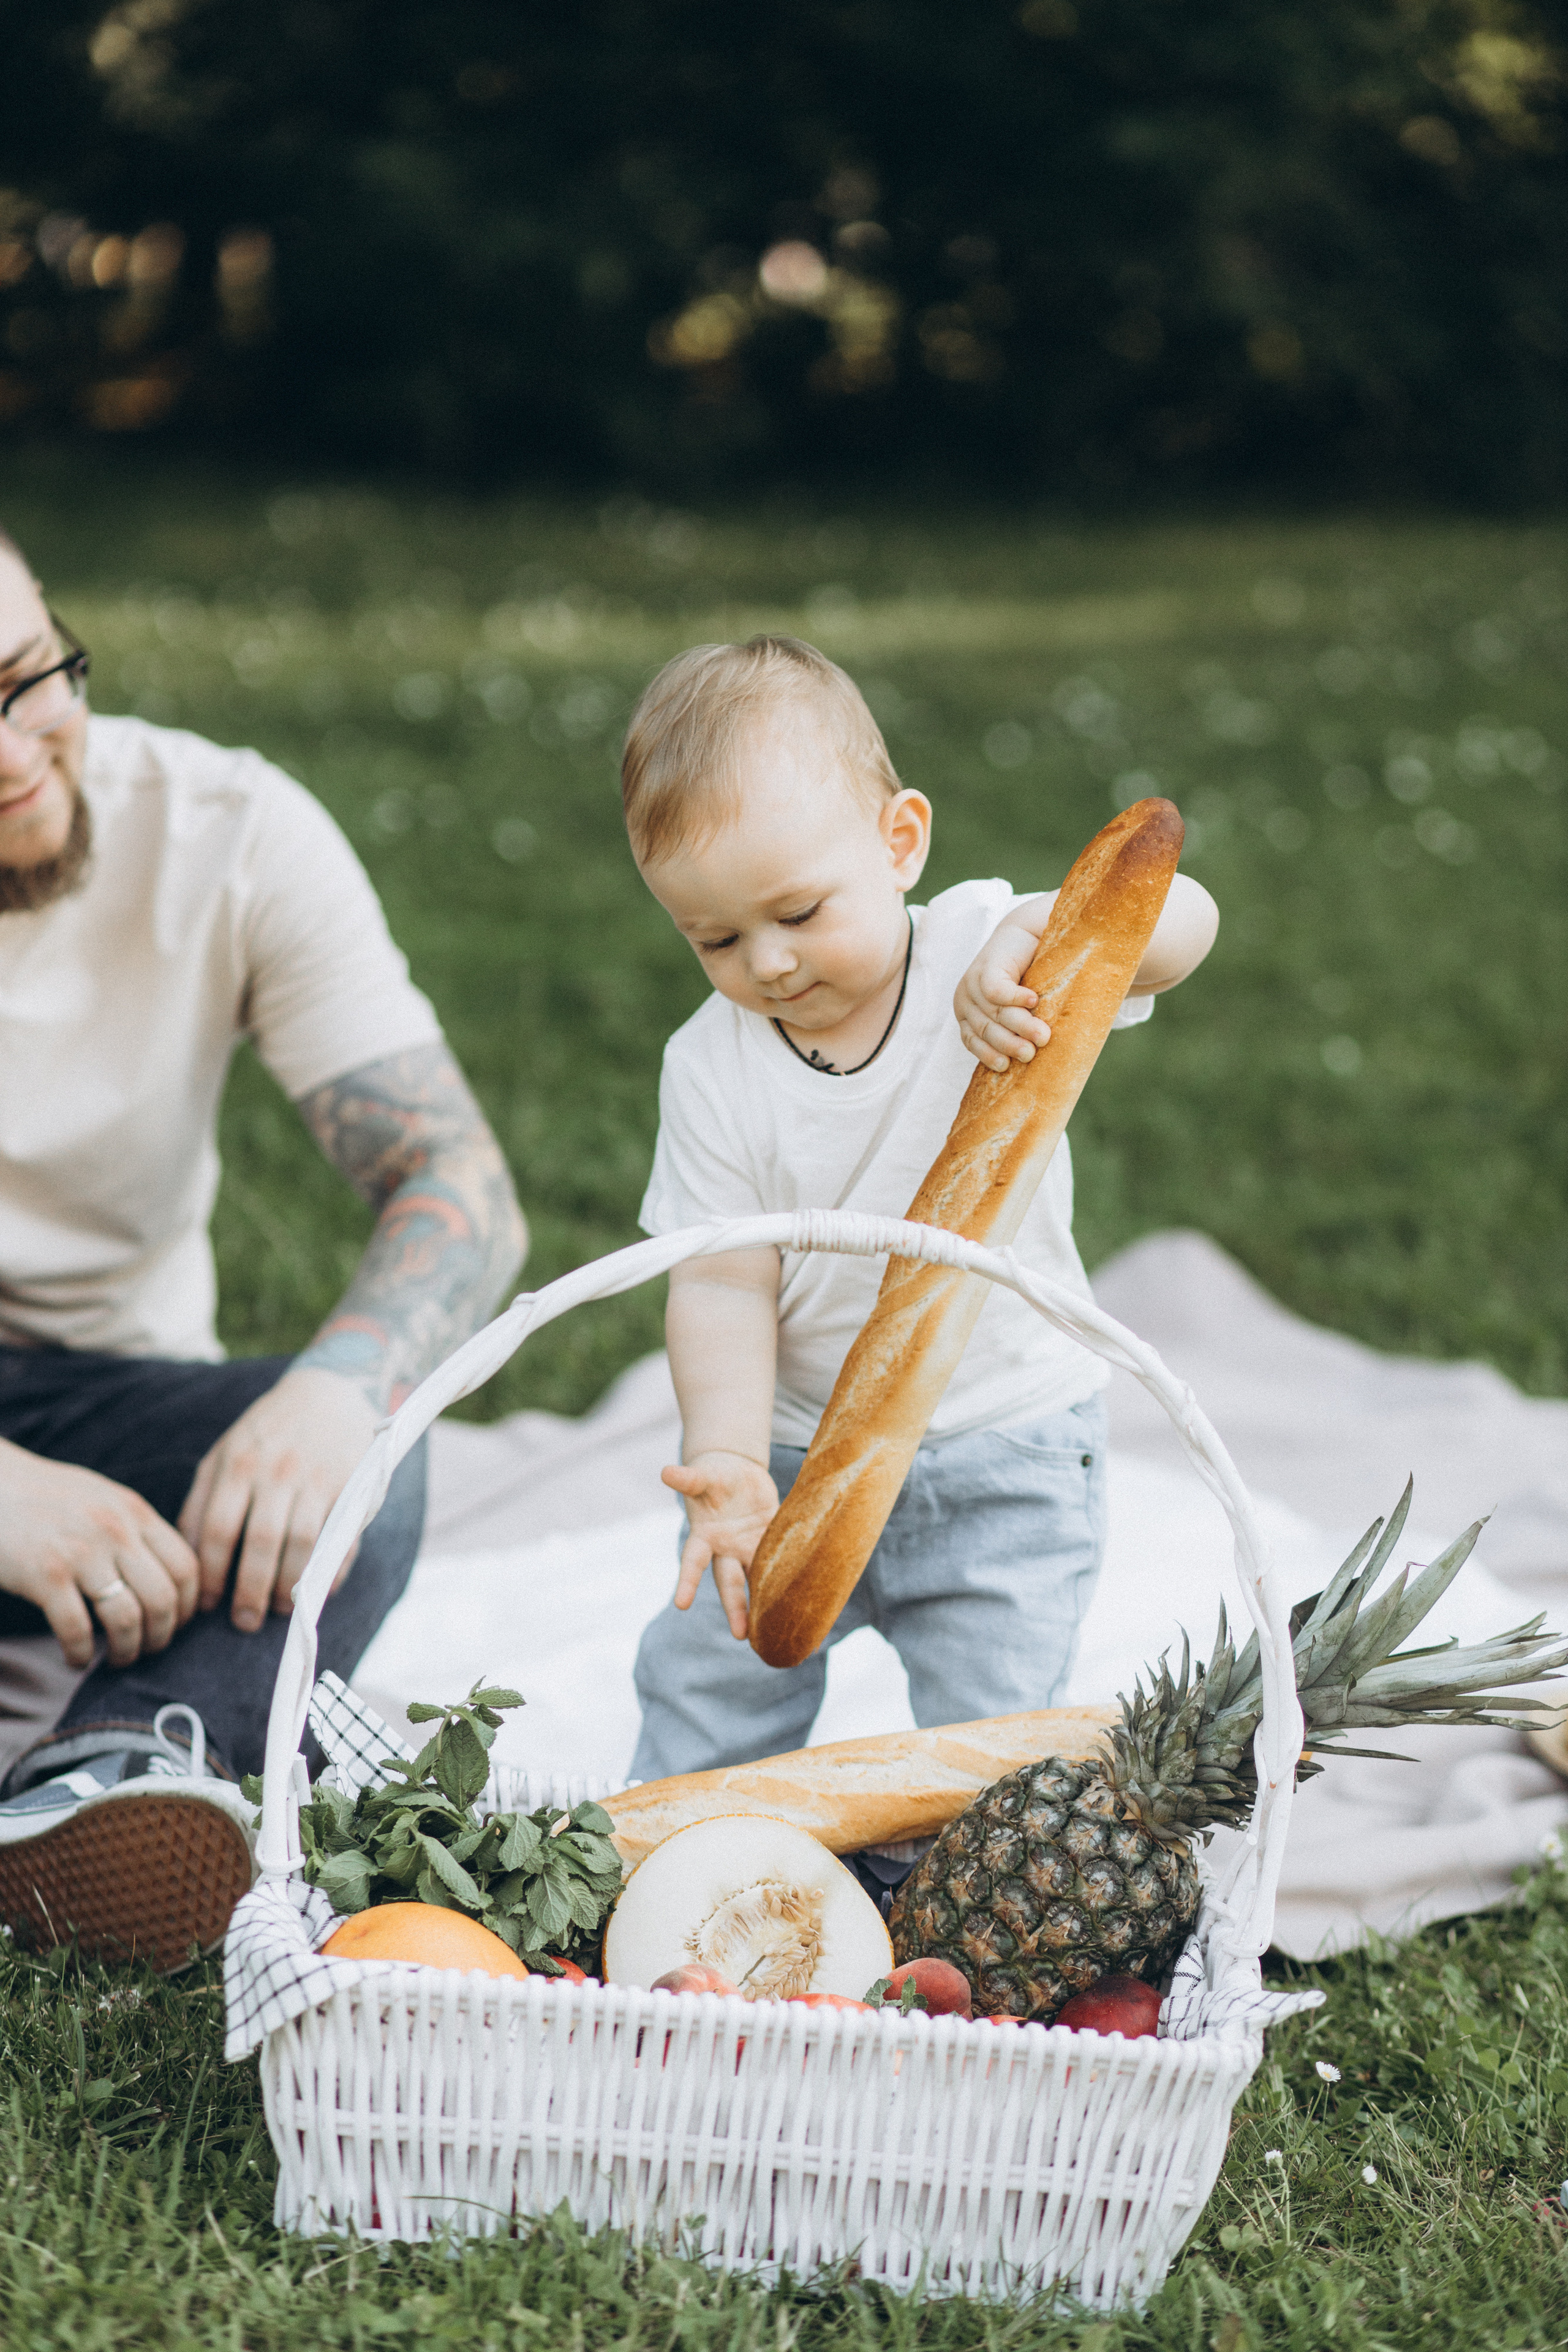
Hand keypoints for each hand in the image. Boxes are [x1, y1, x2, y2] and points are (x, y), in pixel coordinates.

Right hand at [0, 1438, 198, 1668]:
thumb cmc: (46, 1497)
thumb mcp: (104, 1498)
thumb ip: (136, 1528)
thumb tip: (166, 1571)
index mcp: (135, 1512)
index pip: (186, 1567)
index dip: (189, 1605)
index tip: (178, 1624)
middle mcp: (116, 1531)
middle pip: (164, 1599)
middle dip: (162, 1636)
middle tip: (150, 1650)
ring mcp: (82, 1553)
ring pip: (128, 1619)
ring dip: (127, 1651)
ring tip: (117, 1659)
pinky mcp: (46, 1575)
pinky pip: (78, 1630)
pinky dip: (80, 1655)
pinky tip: (76, 1660)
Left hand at [179, 1366, 378, 1631]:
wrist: (331, 1391)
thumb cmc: (266, 1433)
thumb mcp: (224, 1454)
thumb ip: (202, 1501)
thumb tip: (186, 1557)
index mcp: (238, 1464)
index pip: (218, 1531)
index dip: (211, 1575)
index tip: (206, 1605)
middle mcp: (277, 1472)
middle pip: (260, 1544)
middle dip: (249, 1592)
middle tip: (243, 1622)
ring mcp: (317, 1479)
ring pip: (301, 1547)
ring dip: (289, 1588)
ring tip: (277, 1609)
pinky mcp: (353, 1487)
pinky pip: (340, 1540)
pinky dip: (328, 1574)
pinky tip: (315, 1593)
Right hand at [660, 1451, 779, 1638]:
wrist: (737, 1473)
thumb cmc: (713, 1476)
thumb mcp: (703, 1476)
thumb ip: (689, 1478)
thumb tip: (666, 1472)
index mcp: (705, 1537)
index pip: (693, 1563)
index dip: (687, 1582)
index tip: (680, 1605)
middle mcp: (727, 1550)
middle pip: (730, 1583)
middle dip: (735, 1608)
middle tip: (741, 1636)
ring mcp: (751, 1548)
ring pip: (758, 1580)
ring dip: (764, 1603)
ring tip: (774, 1630)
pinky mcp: (772, 1541)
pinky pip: (783, 1559)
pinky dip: (793, 1573)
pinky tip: (805, 1594)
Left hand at [954, 917, 1052, 1070]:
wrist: (1028, 934)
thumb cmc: (1027, 978)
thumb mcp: (1015, 1008)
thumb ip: (1014, 1029)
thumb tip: (1029, 1059)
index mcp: (966, 1013)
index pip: (972, 1040)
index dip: (988, 1055)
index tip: (1006, 1066)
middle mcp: (964, 999)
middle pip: (986, 1029)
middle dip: (1009, 1044)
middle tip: (1031, 1054)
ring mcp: (972, 982)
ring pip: (996, 1013)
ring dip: (1021, 1025)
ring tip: (1043, 1036)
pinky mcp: (986, 967)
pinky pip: (998, 991)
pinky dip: (1016, 999)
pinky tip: (1034, 1000)